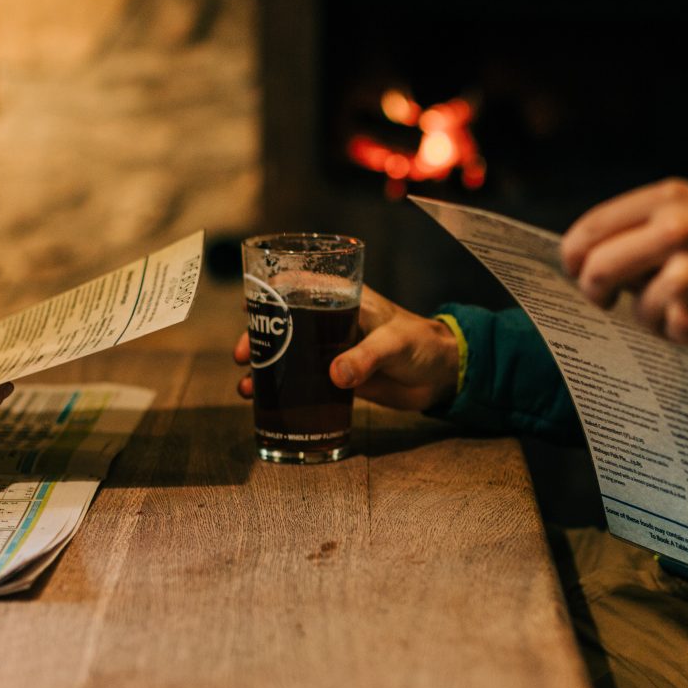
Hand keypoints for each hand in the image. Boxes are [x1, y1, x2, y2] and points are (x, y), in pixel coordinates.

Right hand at [233, 286, 460, 410]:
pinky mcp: (339, 377)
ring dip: (266, 367)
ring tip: (247, 387)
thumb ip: (367, 357)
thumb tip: (336, 375)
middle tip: (243, 356)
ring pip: (289, 354)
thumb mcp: (395, 343)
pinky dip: (284, 389)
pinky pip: (304, 381)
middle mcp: (332, 321)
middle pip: (284, 323)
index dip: (270, 293)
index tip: (249, 309)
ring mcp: (333, 350)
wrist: (444, 375)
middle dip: (259, 338)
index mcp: (343, 299)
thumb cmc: (423, 343)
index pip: (299, 285)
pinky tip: (266, 403)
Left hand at [561, 178, 687, 349]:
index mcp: (671, 199)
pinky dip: (681, 331)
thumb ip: (651, 225)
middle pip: (594, 268)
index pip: (593, 226)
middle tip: (604, 299)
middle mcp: (673, 231)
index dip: (573, 254)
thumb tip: (592, 255)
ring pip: (632, 307)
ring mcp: (683, 276)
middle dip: (593, 289)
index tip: (575, 269)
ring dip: (652, 313)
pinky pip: (664, 332)